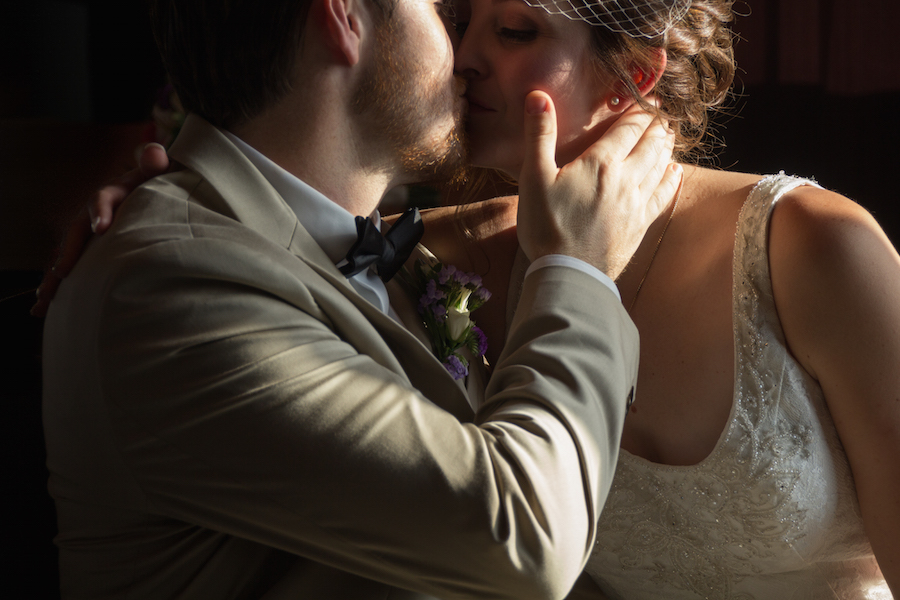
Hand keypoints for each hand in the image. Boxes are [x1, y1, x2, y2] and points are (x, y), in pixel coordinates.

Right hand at [31, 143, 170, 316]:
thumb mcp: (156, 172)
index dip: (100, 211)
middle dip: (67, 254)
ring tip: (44, 298)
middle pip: (74, 233)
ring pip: (65, 254)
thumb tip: (157, 152)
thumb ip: (154, 163)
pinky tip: (43, 306)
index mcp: (111, 193)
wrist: (152, 191)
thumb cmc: (155, 184)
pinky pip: (67, 266)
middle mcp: (92, 213)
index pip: (102, 198)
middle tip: (62, 272)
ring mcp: (86, 233)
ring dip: (53, 277)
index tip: (101, 228)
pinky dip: (55, 286)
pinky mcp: (87, 250)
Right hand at [516, 91, 680, 278]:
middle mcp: (626, 178)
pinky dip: (672, 178)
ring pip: (661, 165)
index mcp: (601, 163)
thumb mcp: (533, 177)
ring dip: (666, 145)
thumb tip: (537, 95)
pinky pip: (664, 195)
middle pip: (651, 142)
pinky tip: (675, 171)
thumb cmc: (545, 225)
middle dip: (657, 123)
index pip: (629, 126)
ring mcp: (637, 203)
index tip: (647, 96)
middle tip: (663, 111)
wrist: (568, 273)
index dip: (640, 108)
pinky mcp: (640, 224)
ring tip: (669, 133)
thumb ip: (539, 135)